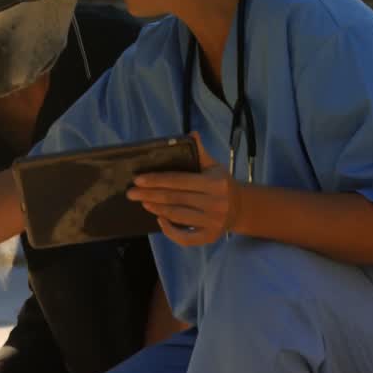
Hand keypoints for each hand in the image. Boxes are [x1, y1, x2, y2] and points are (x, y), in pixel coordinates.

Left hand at [126, 133, 241, 246]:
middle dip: (150, 195)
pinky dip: (171, 231)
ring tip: (142, 202)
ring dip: (157, 209)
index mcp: (214, 184)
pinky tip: (160, 220)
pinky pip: (186, 238)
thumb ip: (200, 152)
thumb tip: (191, 134)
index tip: (138, 179)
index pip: (179, 181)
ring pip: (178, 216)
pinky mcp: (210, 237)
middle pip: (175, 199)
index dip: (157, 180)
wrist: (242, 208)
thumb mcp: (214, 166)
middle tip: (131, 193)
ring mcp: (212, 222)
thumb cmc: (222, 184)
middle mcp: (215, 203)